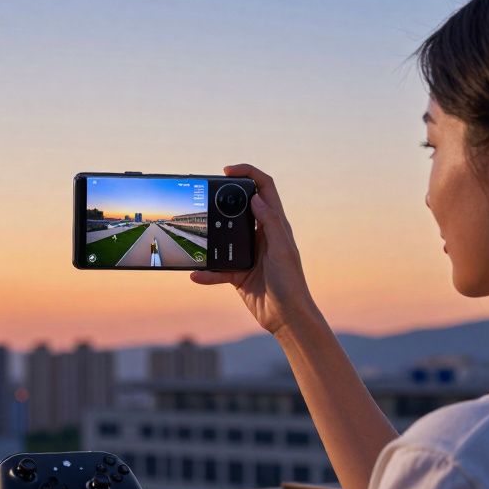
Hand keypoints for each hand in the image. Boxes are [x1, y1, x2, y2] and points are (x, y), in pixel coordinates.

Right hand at [192, 165, 316, 336]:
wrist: (286, 318)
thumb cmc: (291, 283)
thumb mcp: (282, 250)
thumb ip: (270, 224)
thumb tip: (256, 198)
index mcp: (276, 226)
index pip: (264, 189)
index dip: (248, 174)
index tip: (227, 171)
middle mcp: (262, 236)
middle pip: (241, 208)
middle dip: (224, 199)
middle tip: (207, 195)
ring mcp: (249, 254)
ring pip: (225, 237)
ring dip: (211, 236)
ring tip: (197, 232)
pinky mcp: (238, 273)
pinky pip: (217, 269)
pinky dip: (207, 273)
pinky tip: (196, 275)